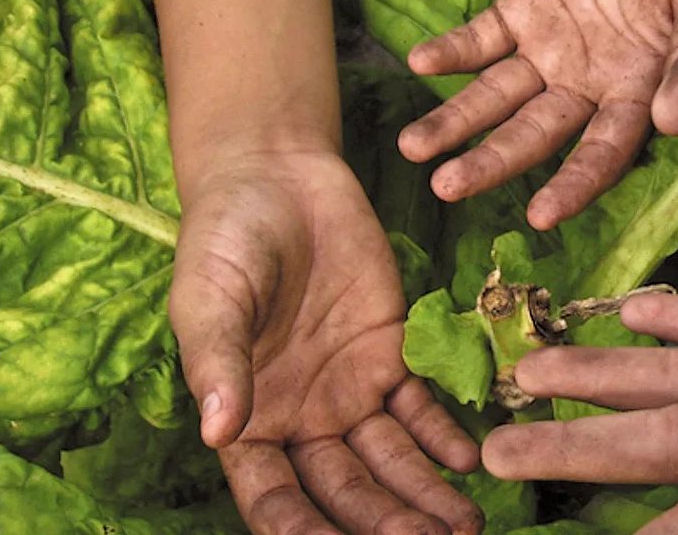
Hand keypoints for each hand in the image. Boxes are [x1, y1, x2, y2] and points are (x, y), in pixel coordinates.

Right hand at [169, 149, 482, 533]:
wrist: (277, 178)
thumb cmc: (223, 240)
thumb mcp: (209, 298)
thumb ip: (217, 362)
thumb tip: (217, 430)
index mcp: (247, 420)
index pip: (275, 497)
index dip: (303, 530)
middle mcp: (303, 419)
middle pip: (347, 489)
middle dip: (385, 523)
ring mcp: (350, 388)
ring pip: (392, 458)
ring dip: (425, 494)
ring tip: (463, 525)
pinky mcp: (392, 351)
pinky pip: (422, 405)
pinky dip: (445, 434)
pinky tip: (469, 459)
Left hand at [398, 0, 677, 229]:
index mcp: (638, 91)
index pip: (604, 151)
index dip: (574, 183)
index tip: (540, 216)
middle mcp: (588, 83)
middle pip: (534, 134)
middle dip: (491, 162)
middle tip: (447, 187)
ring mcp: (550, 49)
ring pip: (497, 97)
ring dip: (455, 122)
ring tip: (412, 148)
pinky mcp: (522, 9)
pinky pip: (481, 39)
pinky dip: (451, 52)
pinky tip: (420, 63)